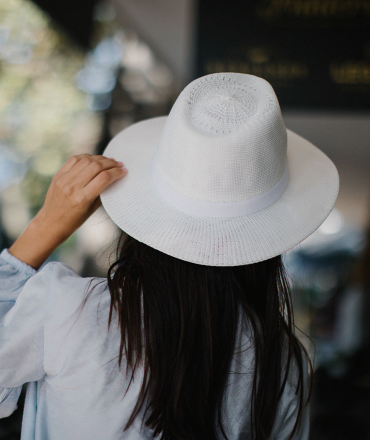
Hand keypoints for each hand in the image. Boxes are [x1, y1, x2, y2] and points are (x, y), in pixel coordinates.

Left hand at [9, 154, 126, 268]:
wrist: (50, 223)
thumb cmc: (74, 220)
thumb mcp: (92, 209)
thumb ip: (102, 192)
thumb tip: (113, 177)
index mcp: (82, 198)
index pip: (104, 178)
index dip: (117, 172)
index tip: (124, 171)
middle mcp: (72, 187)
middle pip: (96, 166)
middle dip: (110, 163)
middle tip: (118, 164)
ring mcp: (63, 179)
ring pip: (86, 160)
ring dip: (100, 158)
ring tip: (108, 161)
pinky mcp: (58, 175)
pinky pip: (74, 160)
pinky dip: (86, 157)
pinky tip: (93, 160)